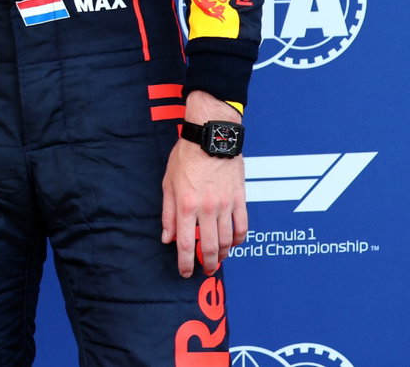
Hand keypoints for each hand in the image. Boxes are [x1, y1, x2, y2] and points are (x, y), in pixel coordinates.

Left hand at [160, 93, 246, 277]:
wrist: (211, 137)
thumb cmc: (186, 157)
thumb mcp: (168, 184)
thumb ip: (168, 213)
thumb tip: (166, 238)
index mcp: (186, 205)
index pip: (185, 243)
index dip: (185, 262)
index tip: (185, 272)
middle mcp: (206, 209)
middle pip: (209, 247)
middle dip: (207, 264)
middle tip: (205, 271)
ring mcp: (226, 205)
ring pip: (227, 240)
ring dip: (223, 254)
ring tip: (218, 259)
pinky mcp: (240, 199)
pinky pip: (242, 226)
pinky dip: (239, 239)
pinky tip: (233, 243)